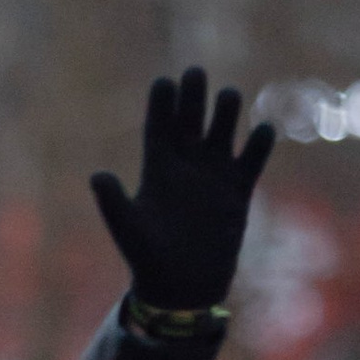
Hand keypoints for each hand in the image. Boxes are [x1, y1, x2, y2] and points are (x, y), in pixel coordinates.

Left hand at [90, 69, 274, 310]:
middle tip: (195, 72)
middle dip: (193, 96)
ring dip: (226, 113)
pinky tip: (262, 130)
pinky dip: (258, 145)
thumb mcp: (129, 231)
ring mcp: (214, 175)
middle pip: (190, 120)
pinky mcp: (238, 191)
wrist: (182, 288)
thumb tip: (97, 176)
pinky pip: (251, 160)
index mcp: (157, 169)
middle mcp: (186, 165)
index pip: (159, 127)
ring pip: (222, 132)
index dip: (161, 104)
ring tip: (228, 96)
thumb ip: (113, 203)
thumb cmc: (148, 260)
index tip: (164, 81)